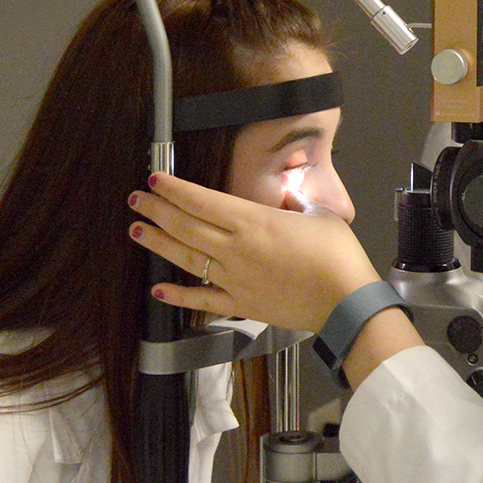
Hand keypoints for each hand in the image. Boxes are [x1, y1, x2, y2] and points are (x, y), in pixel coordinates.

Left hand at [129, 173, 379, 331]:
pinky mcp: (241, 304)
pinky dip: (179, 295)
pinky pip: (202, 299)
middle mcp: (235, 249)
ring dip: (159, 243)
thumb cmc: (336, 254)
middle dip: (158, 210)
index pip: (202, 201)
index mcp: (252, 221)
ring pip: (187, 258)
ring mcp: (234, 278)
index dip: (175, 189)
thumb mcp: (318, 213)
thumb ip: (295, 200)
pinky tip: (158, 290)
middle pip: (186, 226)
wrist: (345, 301)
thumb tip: (286, 193)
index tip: (155, 179)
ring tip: (137, 230)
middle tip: (137, 200)